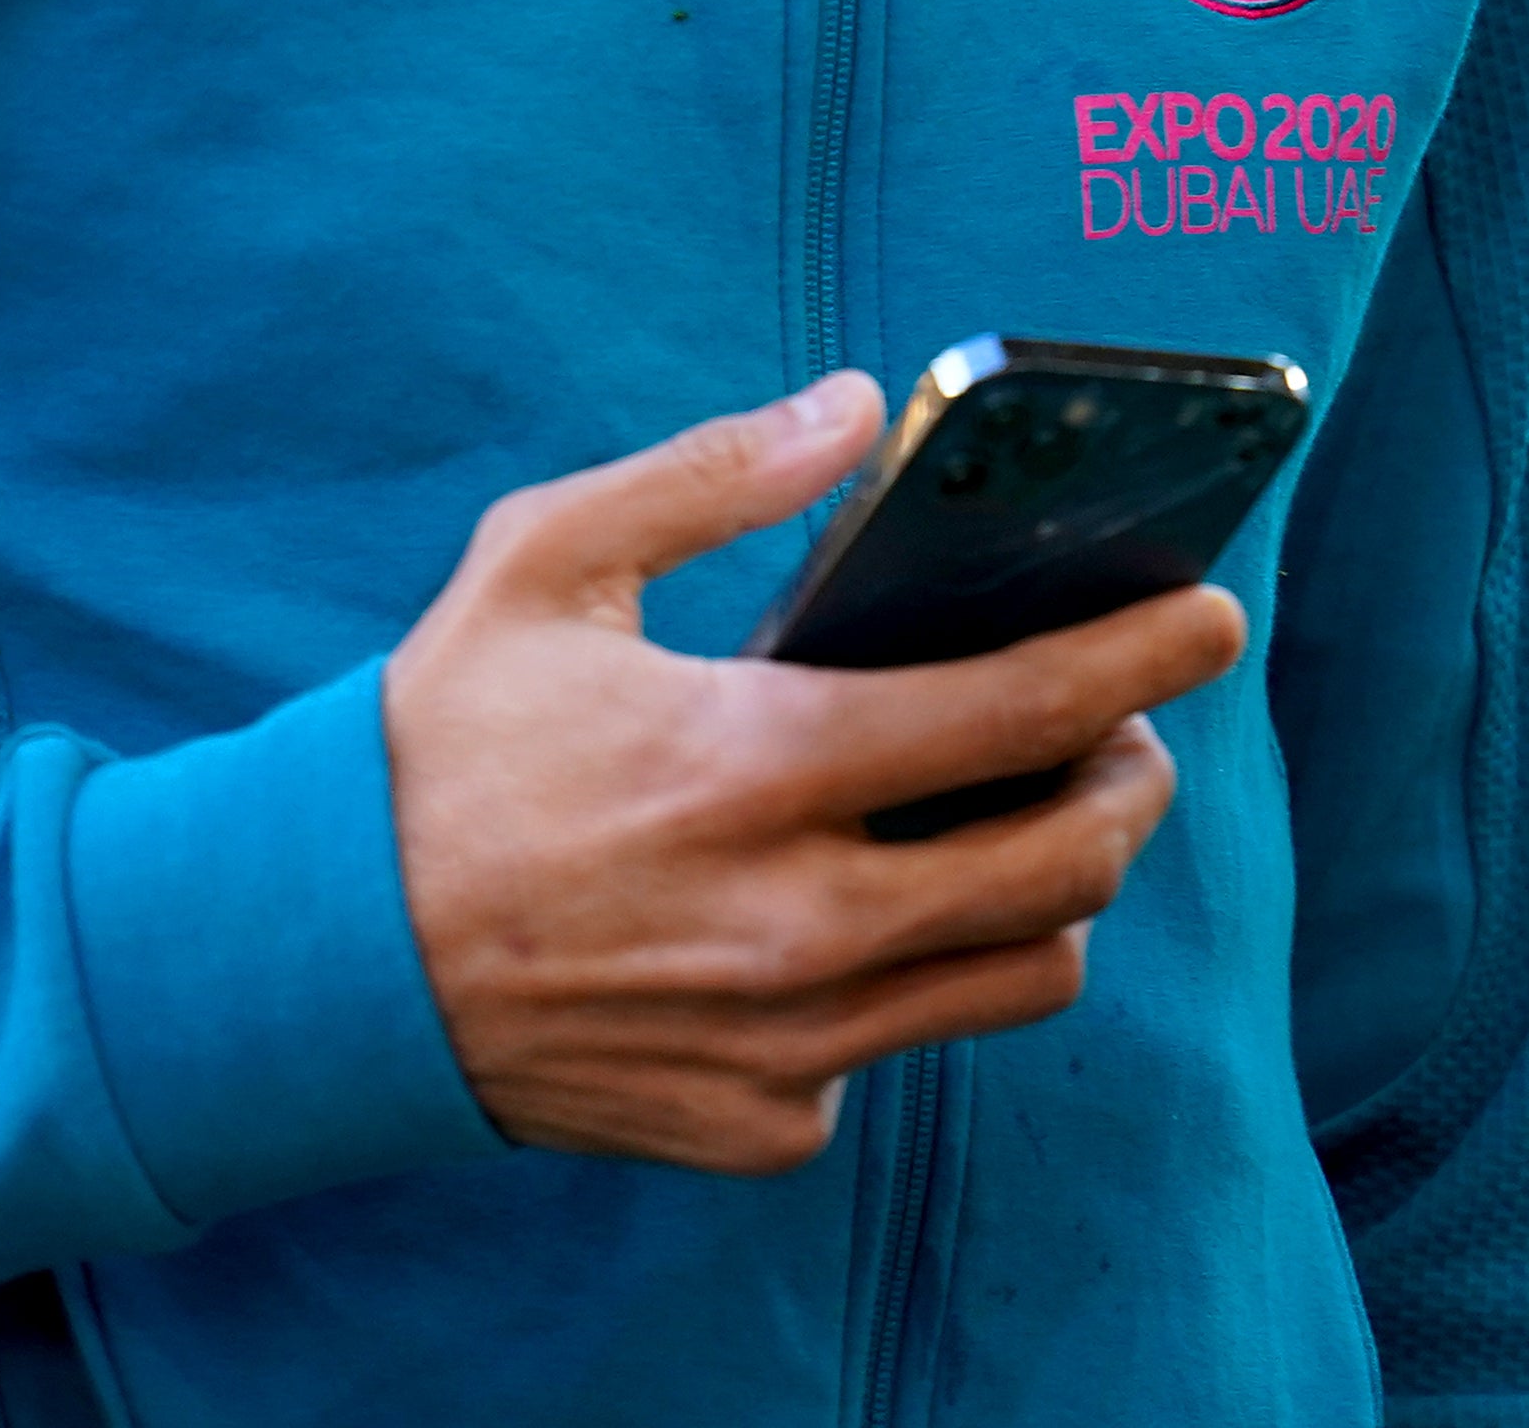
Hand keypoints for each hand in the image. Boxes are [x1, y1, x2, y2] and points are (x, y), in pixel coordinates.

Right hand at [377, 370, 1246, 1172]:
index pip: (1019, 712)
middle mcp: (790, 922)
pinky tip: (857, 910)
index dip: (1143, 656)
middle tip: (1124, 730)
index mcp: (751, 766)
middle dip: (1135, 783)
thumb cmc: (437, 740)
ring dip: (1052, 889)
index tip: (1212, 617)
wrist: (316, 958)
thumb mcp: (543, 562)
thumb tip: (856, 406)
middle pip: (1068, 865)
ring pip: (1022, 975)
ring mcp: (782, 1042)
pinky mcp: (759, 1122)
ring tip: (1020, 816)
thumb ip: (711, 476)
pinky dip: (912, 974)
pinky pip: (903, 1047)